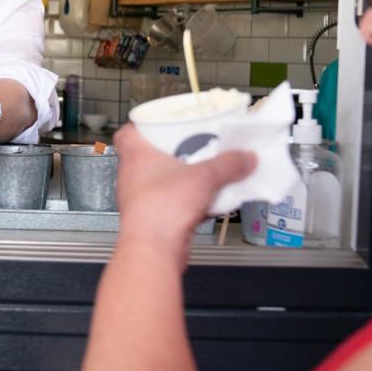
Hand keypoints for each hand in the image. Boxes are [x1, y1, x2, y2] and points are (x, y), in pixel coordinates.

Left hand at [113, 124, 255, 266]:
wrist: (153, 249)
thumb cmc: (160, 210)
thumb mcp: (204, 177)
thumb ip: (228, 164)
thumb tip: (244, 158)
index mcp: (135, 156)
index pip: (127, 132)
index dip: (143, 124)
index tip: (161, 121)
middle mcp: (132, 176)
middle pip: (148, 155)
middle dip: (171, 150)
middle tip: (190, 144)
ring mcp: (139, 199)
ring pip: (159, 180)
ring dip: (179, 176)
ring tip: (201, 171)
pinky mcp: (151, 218)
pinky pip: (169, 202)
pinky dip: (184, 199)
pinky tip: (204, 201)